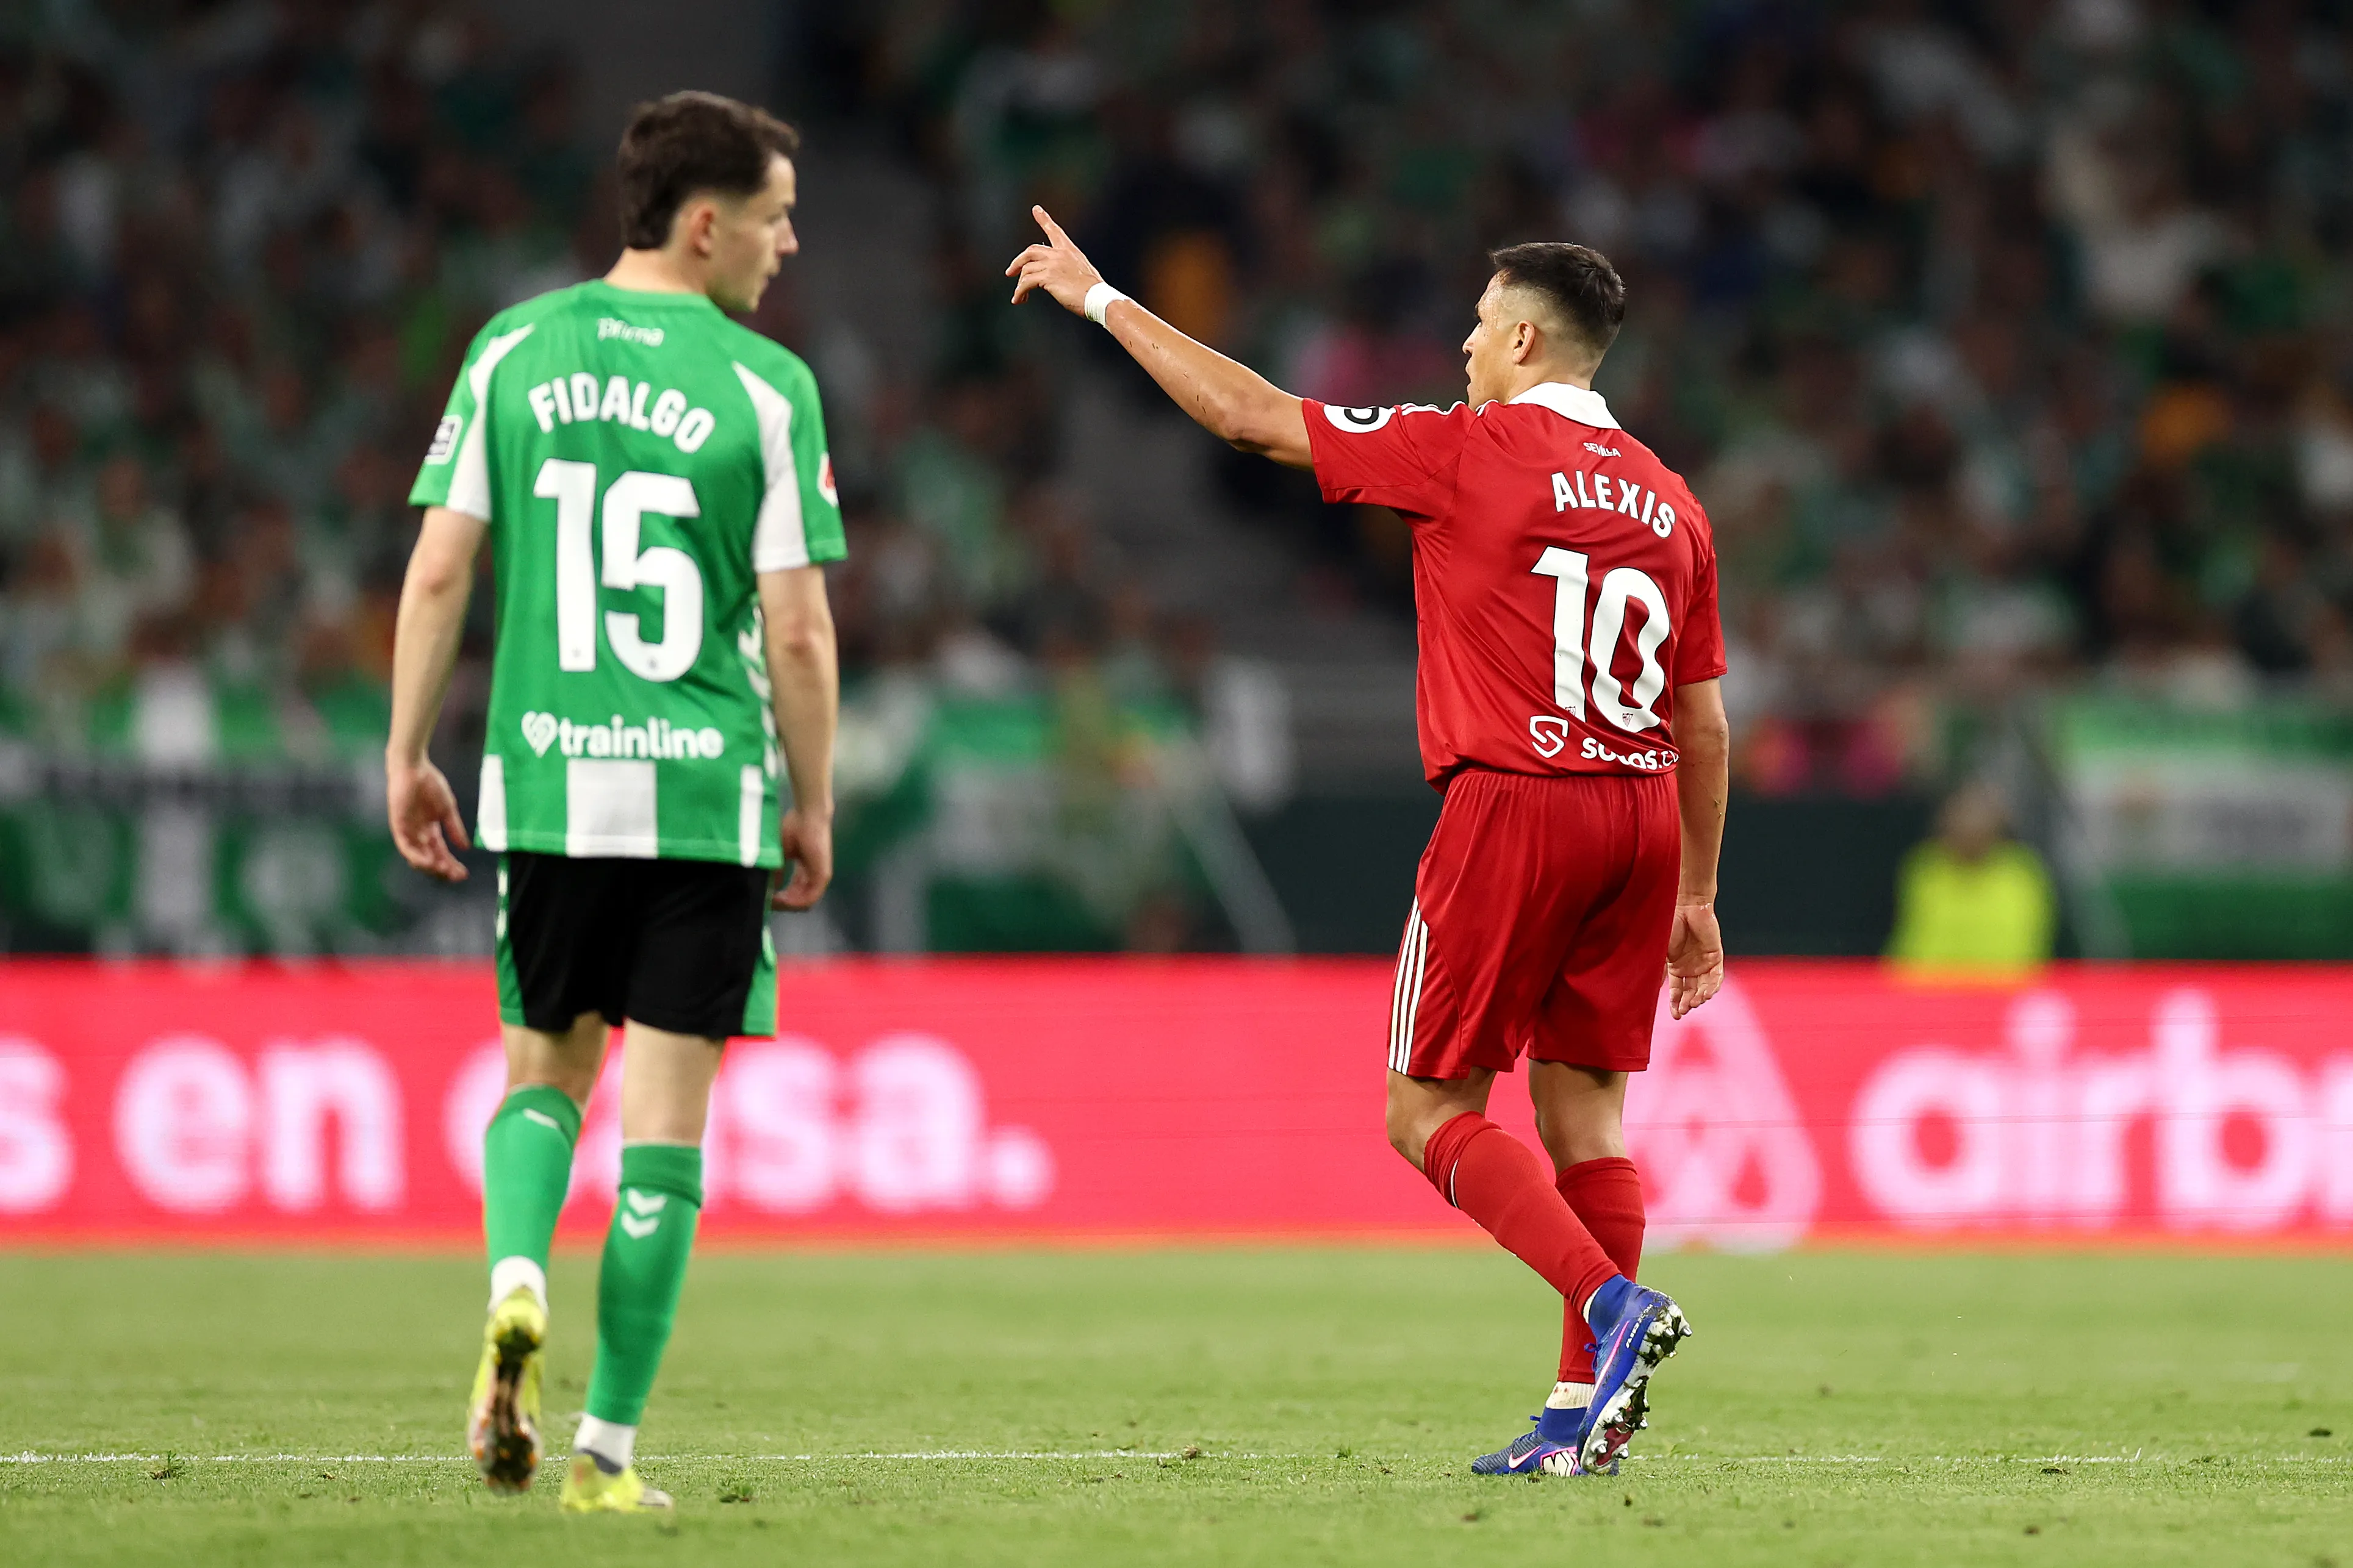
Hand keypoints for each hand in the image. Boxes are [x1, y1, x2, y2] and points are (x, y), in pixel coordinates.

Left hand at [387, 758, 469, 881]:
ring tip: (443, 871)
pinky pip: (406, 847)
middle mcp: (418, 834)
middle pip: (430, 859)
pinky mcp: (398, 826)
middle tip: (455, 876)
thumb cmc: (430, 784)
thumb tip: (466, 847)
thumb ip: (455, 828)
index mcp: (431, 830)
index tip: (463, 874)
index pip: (441, 853)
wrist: (414, 768)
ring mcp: (408, 831)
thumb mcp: (448, 809)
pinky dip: (416, 856)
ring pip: (417, 857)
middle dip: (443, 869)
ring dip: (429, 867)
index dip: (451, 864)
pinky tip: (428, 862)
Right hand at [772, 806, 833, 910]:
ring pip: (804, 902)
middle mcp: (812, 876)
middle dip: (781, 904)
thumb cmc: (794, 828)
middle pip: (798, 900)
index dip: (779, 899)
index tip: (765, 899)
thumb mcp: (780, 853)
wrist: (807, 816)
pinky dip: (795, 902)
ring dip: (787, 905)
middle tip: (766, 904)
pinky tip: (781, 899)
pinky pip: (810, 898)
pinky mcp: (823, 876)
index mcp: (804, 871)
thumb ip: (777, 872)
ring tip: (771, 902)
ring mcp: (819, 877)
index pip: (794, 893)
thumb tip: (768, 888)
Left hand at [1005, 205, 1104, 315]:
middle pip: (1030, 251)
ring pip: (1026, 269)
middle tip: (1010, 272)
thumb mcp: (1083, 271)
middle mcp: (1059, 254)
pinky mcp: (1047, 277)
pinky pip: (1025, 282)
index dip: (1044, 219)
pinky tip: (1019, 299)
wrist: (1098, 298)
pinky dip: (1019, 292)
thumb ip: (1068, 267)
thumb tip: (1058, 275)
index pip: (1054, 231)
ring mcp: (1052, 264)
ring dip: (1019, 284)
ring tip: (1020, 296)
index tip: (1036, 209)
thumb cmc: (1093, 291)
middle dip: (1017, 262)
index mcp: (1069, 251)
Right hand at [1665, 898, 1722, 1018]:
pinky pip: (1716, 977)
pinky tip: (1706, 994)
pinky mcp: (1716, 957)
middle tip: (1684, 1011)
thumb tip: (1647, 990)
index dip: (1675, 1004)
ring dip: (1700, 997)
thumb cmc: (1669, 925)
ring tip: (1695, 1003)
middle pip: (1691, 992)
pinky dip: (1712, 987)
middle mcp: (1690, 968)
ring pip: (1704, 987)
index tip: (1675, 1016)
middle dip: (1688, 1004)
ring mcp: (1704, 963)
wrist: (1686, 906)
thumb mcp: (1660, 951)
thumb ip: (1656, 970)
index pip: (1676, 991)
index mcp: (1676, 967)